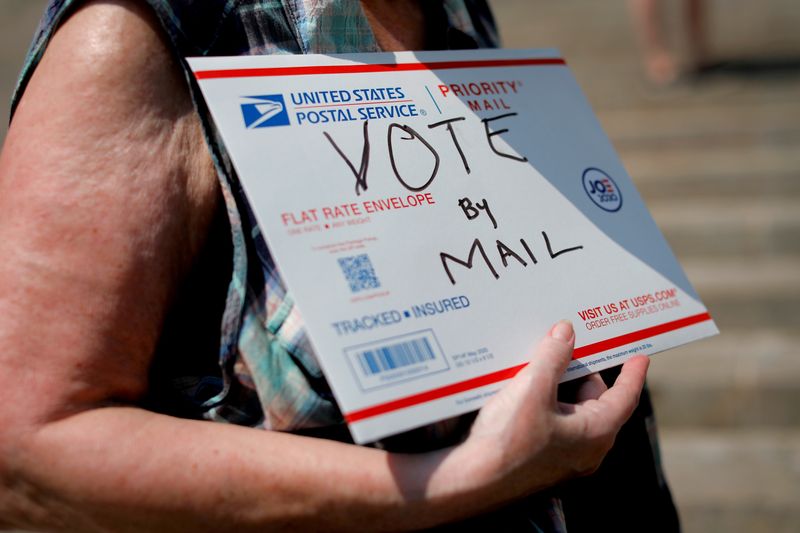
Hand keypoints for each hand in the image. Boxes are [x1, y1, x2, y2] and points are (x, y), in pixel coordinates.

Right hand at [460, 320, 648, 501]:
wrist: (473, 480)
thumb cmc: (508, 440)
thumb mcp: (533, 388)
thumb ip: (553, 356)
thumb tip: (566, 333)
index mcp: (596, 433)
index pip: (624, 397)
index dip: (632, 374)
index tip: (640, 357)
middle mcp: (587, 450)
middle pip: (594, 400)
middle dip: (579, 374)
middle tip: (562, 350)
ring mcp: (565, 458)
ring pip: (571, 412)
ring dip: (557, 389)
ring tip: (534, 369)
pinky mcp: (543, 461)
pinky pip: (554, 425)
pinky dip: (544, 405)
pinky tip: (521, 393)